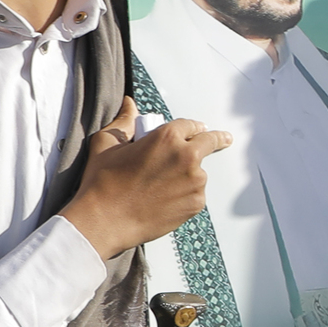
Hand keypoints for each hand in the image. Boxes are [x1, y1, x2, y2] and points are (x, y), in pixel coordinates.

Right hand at [60, 99, 231, 258]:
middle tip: (224, 139)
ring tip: (161, 185)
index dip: (193, 127)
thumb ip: (124, 122)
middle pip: (209, 142)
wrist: (105, 221)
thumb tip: (129, 105)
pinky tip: (164, 200)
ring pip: (198, 172)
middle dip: (217, 139)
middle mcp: (186, 157)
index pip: (189, 125)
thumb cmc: (103, 184)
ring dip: (189, 173)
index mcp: (166, 137)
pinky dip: (185, 194)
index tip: (200, 129)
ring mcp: (195, 182)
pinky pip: (195, 193)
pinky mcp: (196, 203)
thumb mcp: (106, 144)